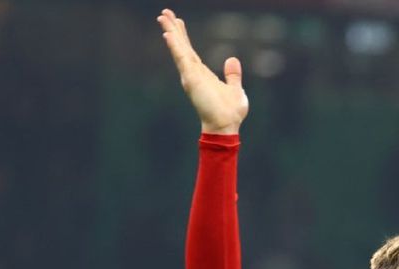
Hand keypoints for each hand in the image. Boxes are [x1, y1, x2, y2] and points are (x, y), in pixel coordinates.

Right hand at [157, 8, 248, 133]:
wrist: (226, 126)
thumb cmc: (230, 112)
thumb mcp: (235, 88)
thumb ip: (232, 75)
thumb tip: (232, 59)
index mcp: (203, 74)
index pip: (191, 51)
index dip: (184, 37)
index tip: (178, 22)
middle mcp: (194, 73)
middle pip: (182, 47)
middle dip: (173, 29)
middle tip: (164, 13)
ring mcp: (191, 76)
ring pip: (179, 50)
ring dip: (171, 33)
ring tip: (162, 17)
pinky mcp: (191, 80)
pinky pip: (182, 60)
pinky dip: (175, 47)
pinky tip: (168, 35)